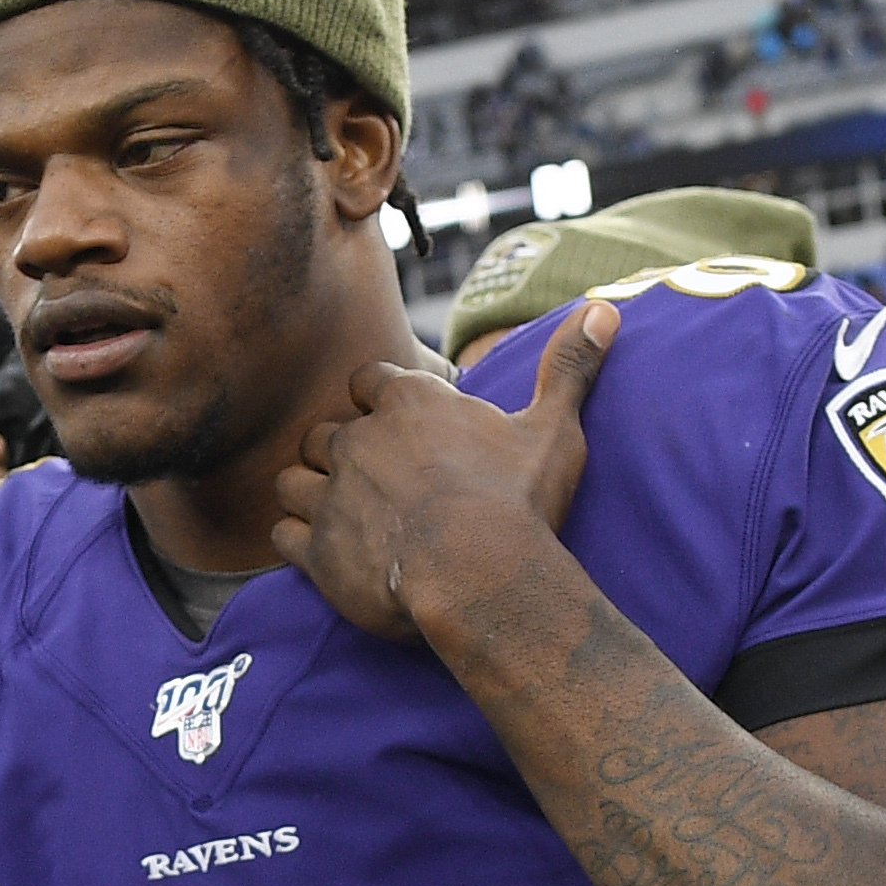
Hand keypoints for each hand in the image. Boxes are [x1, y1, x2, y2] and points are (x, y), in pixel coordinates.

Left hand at [269, 300, 613, 640]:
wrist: (479, 576)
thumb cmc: (518, 502)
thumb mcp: (553, 429)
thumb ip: (568, 368)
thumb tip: (603, 309)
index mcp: (408, 404)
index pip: (367, 380)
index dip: (376, 401)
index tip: (394, 423)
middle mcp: (357, 441)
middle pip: (324, 432)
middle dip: (340, 452)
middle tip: (372, 481)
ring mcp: (329, 494)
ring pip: (292, 479)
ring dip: (309, 493)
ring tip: (341, 514)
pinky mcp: (315, 549)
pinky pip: (282, 534)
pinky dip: (297, 542)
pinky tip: (324, 554)